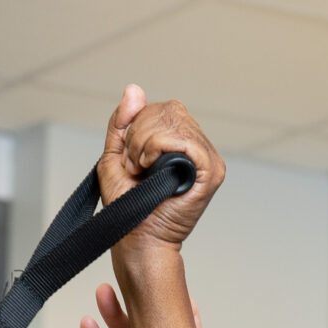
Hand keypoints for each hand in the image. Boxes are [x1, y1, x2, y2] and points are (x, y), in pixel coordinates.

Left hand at [98, 85, 224, 258]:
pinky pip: (183, 138)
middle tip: (136, 166)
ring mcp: (207, 159)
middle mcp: (198, 148)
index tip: (132, 159)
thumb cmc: (128, 207)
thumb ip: (123, 122)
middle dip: (140, 134)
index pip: (164, 108)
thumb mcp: (116, 155)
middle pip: (170, 109)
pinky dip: (157, 147)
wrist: (137, 238)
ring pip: (174, 120)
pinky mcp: (210, 171)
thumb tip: (134, 89)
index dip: (139, 125)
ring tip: (144, 170)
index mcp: (181, 143)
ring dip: (145, 143)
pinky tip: (152, 168)